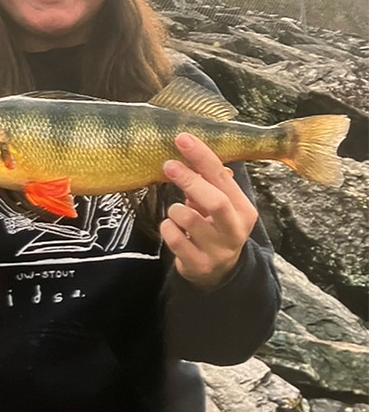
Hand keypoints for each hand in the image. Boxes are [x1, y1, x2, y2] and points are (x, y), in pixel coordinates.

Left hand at [160, 133, 257, 292]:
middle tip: (168, 165)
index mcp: (243, 210)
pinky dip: (167, 227)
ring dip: (175, 209)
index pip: (224, 178)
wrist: (219, 273)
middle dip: (190, 180)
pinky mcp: (198, 265)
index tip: (183, 139)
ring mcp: (217, 250)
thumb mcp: (220, 205)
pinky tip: (172, 227)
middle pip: (215, 201)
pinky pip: (174, 239)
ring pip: (188, 219)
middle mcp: (234, 230)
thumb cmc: (216, 227)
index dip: (203, 156)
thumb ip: (209, 182)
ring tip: (176, 211)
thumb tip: (189, 150)